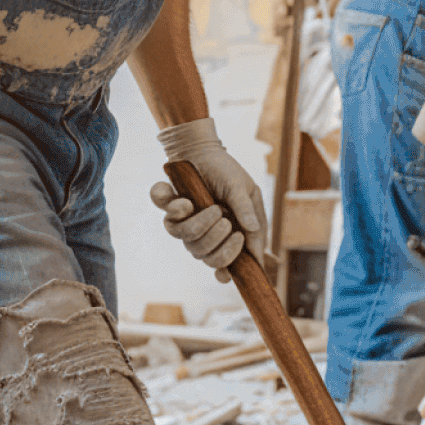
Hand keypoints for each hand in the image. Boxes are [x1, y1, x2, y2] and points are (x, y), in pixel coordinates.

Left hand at [148, 119, 268, 281]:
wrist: (203, 150)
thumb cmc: (228, 172)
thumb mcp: (245, 190)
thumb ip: (248, 214)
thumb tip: (256, 244)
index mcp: (227, 234)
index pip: (224, 263)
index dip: (224, 272)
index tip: (226, 274)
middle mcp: (205, 233)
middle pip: (206, 257)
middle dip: (218, 245)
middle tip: (228, 225)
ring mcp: (187, 223)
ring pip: (188, 241)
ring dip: (202, 226)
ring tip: (215, 208)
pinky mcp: (171, 210)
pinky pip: (168, 219)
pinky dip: (176, 211)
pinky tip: (186, 202)